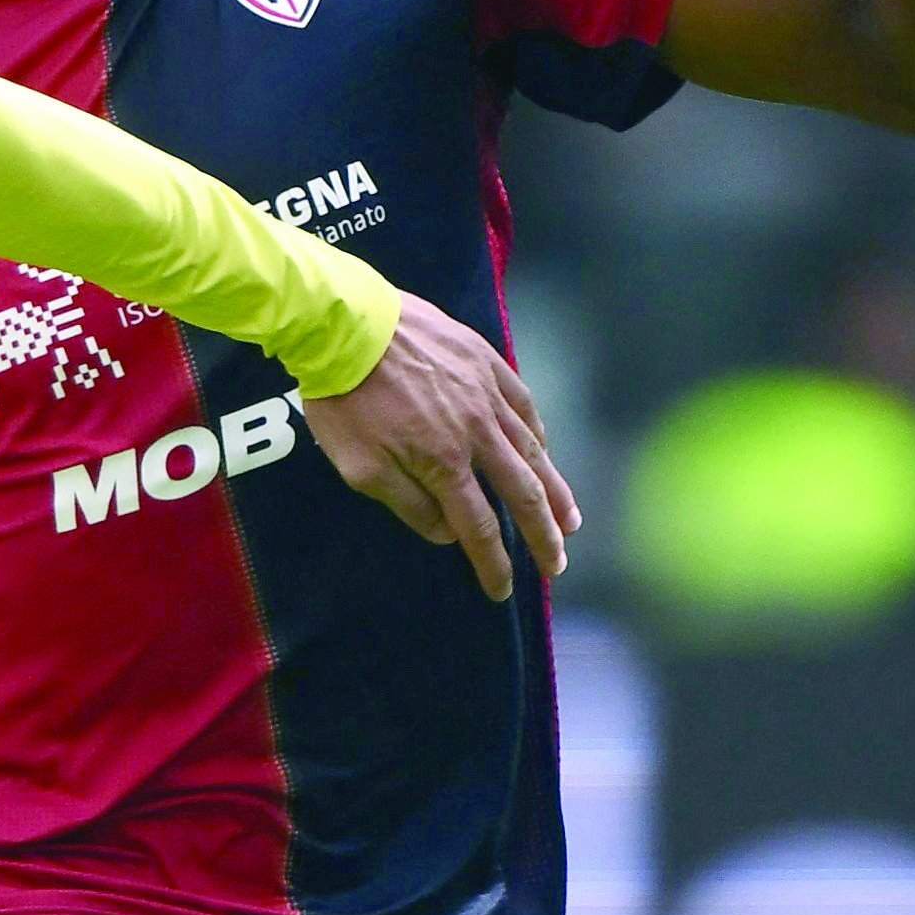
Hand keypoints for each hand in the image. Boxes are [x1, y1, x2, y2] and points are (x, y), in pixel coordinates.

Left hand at [301, 293, 577, 601]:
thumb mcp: (359, 467)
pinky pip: (524, 403)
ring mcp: (486, 394)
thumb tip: (448, 533)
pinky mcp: (484, 362)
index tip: (502, 589)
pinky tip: (545, 449)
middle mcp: (477, 433)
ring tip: (571, 520)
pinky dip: (538, 433)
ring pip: (533, 450)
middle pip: (522, 494)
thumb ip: (408, 504)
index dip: (493, 563)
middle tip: (557, 566)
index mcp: (444, 464)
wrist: (345, 325)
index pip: (479, 528)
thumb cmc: (344, 398)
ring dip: (554, 490)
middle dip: (543, 536)